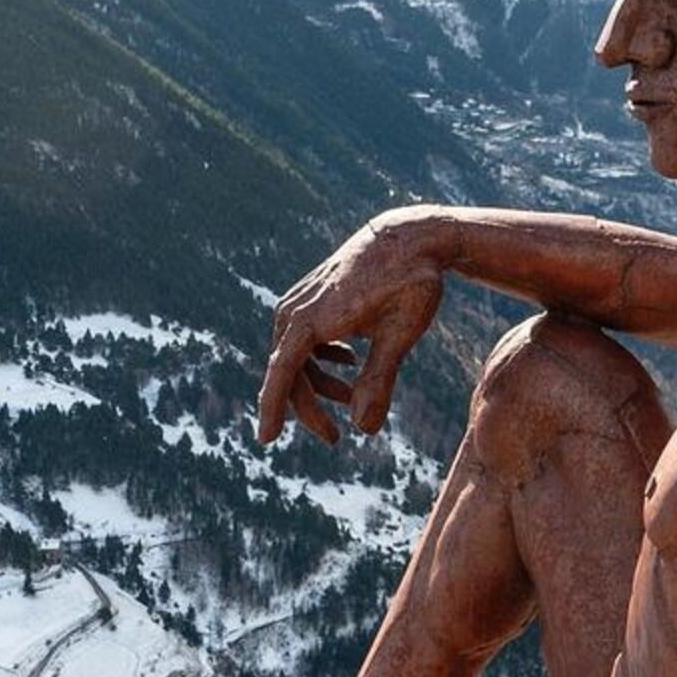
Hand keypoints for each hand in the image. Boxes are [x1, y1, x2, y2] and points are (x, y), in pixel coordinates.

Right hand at [256, 214, 444, 445]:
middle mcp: (295, 310)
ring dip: (318, 385)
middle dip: (308, 408)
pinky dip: (321, 361)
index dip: (273, 408)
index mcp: (312, 319)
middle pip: (289, 373)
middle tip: (334, 437)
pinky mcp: (308, 299)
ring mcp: (298, 302)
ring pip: (294, 359)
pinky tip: (349, 362)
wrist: (408, 235)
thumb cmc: (409, 282)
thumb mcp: (401, 333)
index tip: (266, 440)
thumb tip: (364, 429)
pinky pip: (302, 341)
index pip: (283, 372)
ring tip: (352, 395)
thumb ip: (379, 380)